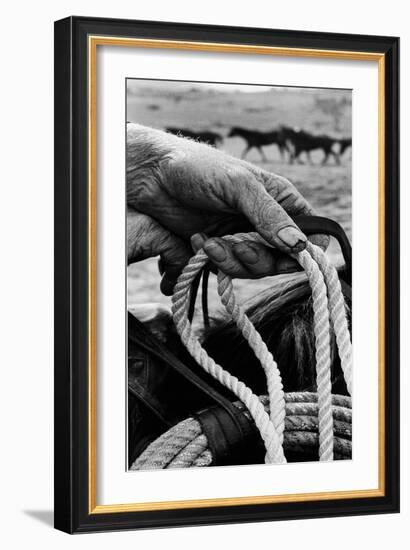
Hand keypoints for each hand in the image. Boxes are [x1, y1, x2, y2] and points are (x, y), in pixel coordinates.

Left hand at [127, 124, 326, 293]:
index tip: (286, 257)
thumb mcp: (239, 186)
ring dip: (232, 261)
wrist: (154, 176)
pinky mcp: (220, 250)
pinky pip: (228, 268)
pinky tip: (199, 241)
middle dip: (259, 260)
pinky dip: (214, 260)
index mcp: (281, 200)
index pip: (310, 234)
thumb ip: (269, 215)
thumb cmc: (199, 168)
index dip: (304, 252)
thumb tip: (298, 245)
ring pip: (254, 269)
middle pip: (281, 260)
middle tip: (238, 247)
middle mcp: (266, 222)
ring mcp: (243, 238)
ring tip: (211, 243)